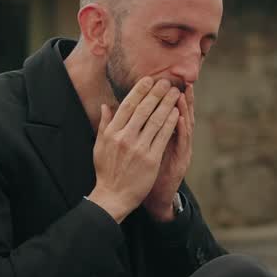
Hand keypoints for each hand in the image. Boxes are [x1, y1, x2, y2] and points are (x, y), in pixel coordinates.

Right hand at [88, 78, 179, 222]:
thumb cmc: (106, 171)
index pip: (127, 106)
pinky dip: (171, 122)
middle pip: (144, 109)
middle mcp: (125, 138)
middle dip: (157, 93)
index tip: (149, 80)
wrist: (113, 196)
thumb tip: (106, 105)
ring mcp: (139, 148)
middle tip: (166, 82)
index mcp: (112, 133)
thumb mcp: (99, 146)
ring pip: (156, 120)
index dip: (139, 91)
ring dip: (167, 104)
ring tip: (175, 93)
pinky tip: (177, 113)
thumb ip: (104, 124)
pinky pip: (163, 136)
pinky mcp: (151, 159)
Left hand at [144, 83, 193, 221]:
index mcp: (166, 137)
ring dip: (184, 109)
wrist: (156, 197)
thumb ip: (139, 132)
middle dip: (181, 98)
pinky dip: (182, 129)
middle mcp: (177, 141)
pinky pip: (182, 142)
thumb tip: (127, 115)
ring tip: (182, 93)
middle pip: (181, 115)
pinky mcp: (182, 161)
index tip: (165, 81)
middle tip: (181, 81)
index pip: (168, 112)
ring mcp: (181, 150)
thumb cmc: (146, 173)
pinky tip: (180, 117)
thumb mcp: (144, 150)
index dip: (167, 98)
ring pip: (185, 126)